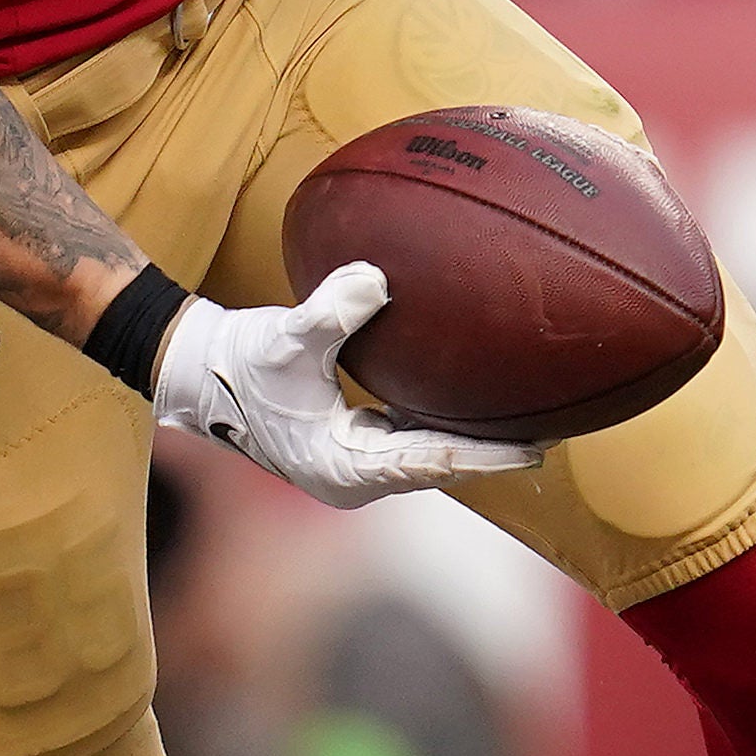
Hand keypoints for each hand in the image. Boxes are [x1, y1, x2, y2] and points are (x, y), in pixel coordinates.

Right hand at [145, 265, 537, 506]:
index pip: (429, 464)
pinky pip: (412, 437)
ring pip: (428, 454)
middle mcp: (353, 475)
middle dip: (492, 453)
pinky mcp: (353, 443)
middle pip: (439, 466)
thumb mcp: (285, 338)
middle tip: (553, 436)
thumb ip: (331, 312)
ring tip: (533, 422)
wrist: (202, 372)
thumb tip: (377, 280)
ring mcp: (353, 463)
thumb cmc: (240, 360)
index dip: (483, 458)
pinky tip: (479, 402)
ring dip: (473, 441)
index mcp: (341, 466)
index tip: (532, 451)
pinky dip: (445, 424)